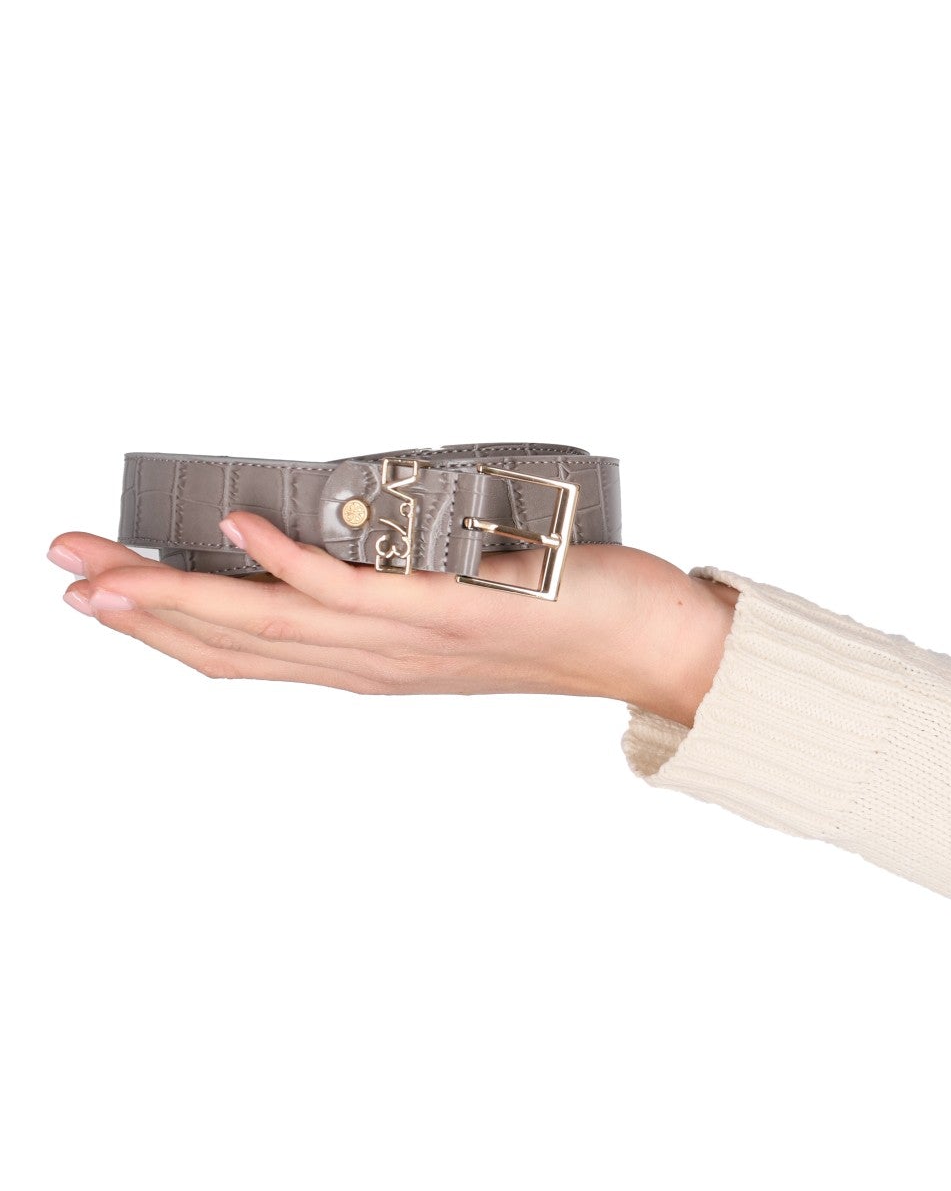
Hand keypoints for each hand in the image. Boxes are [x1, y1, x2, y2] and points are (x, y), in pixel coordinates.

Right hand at [46, 516, 739, 727]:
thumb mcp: (453, 596)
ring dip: (179, 591)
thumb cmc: (559, 612)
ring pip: (268, 624)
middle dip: (137, 608)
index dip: (160, 631)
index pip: (241, 656)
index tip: (95, 597)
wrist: (650, 642)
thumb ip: (392, 579)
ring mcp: (407, 643)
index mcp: (368, 663)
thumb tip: (338, 528)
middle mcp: (374, 664)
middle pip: (231, 642)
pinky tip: (237, 525)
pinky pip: (352, 592)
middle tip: (60, 570)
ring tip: (105, 561)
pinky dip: (287, 561)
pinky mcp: (449, 613)